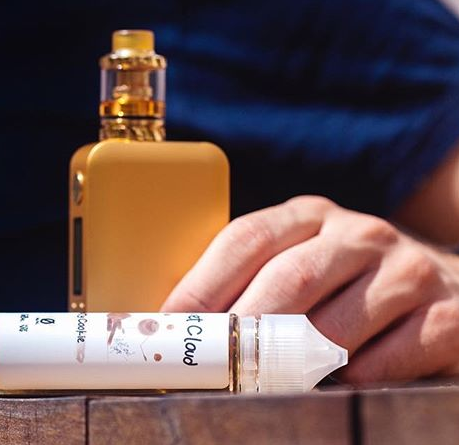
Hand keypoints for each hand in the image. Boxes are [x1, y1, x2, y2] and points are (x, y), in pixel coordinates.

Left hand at [162, 196, 458, 383]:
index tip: (171, 324)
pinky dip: (353, 378)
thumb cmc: (350, 282)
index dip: (203, 283)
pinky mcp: (445, 314)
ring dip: (292, 364)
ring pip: (334, 325)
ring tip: (261, 386)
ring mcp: (405, 271)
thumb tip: (182, 325)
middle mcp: (358, 233)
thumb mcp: (305, 261)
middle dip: (243, 331)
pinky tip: (335, 384)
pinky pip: (388, 356)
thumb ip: (256, 278)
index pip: (247, 239)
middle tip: (212, 368)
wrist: (447, 285)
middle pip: (287, 280)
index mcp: (310, 215)